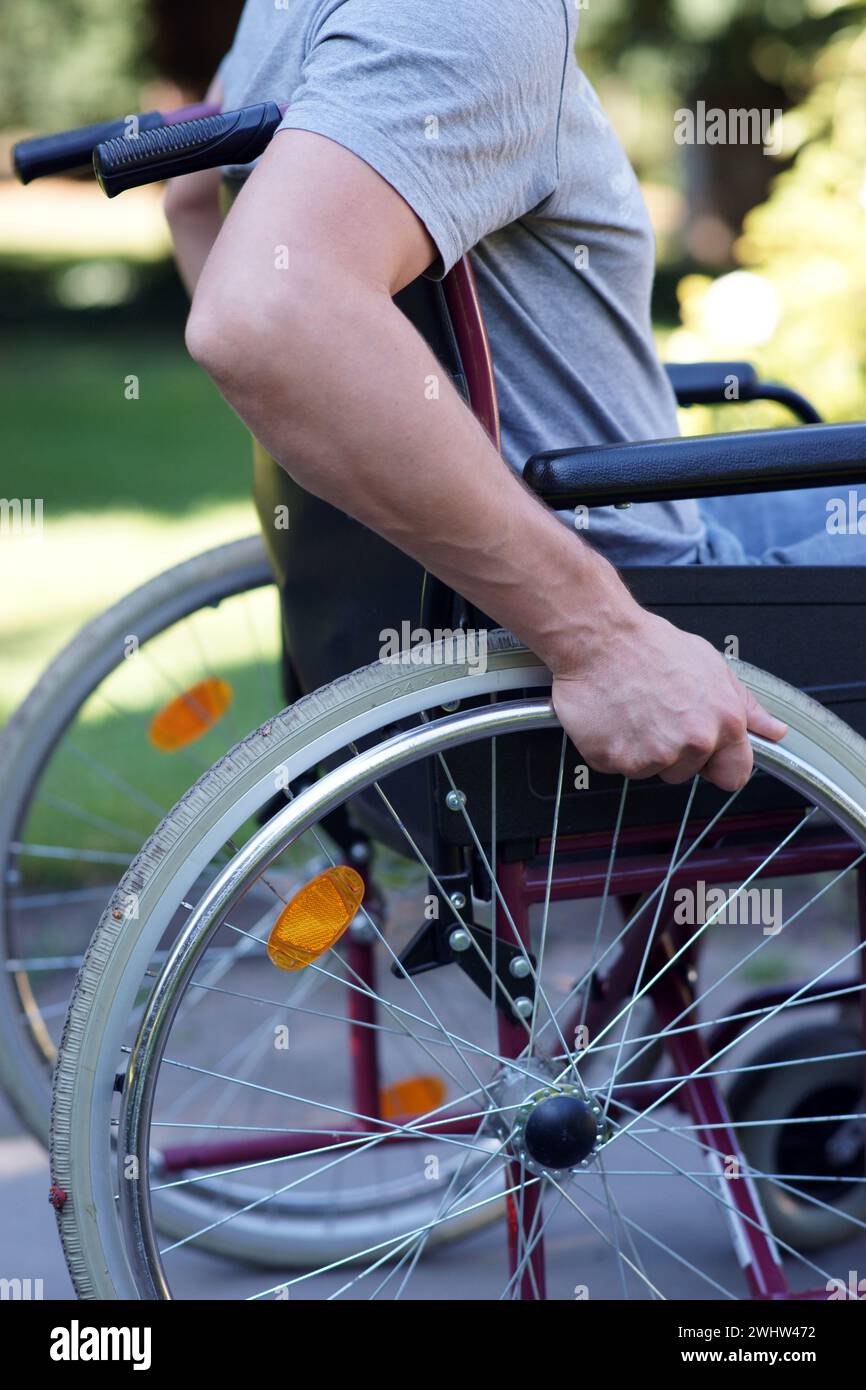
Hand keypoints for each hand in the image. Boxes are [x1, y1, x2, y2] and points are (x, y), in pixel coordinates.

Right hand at [551, 604, 786, 791]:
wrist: (599, 637)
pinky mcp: (616, 760)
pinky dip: (610, 747)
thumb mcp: (711, 666)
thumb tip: (773, 729)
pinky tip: (612, 717)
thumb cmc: (650, 646)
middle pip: (684, 773)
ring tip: (632, 710)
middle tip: (655, 713)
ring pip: (649, 770)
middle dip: (671, 751)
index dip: (717, 763)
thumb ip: (745, 706)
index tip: (703, 753)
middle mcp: (693, 742)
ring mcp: (653, 755)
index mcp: (724, 722)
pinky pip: (615, 766)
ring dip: (639, 749)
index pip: (734, 775)